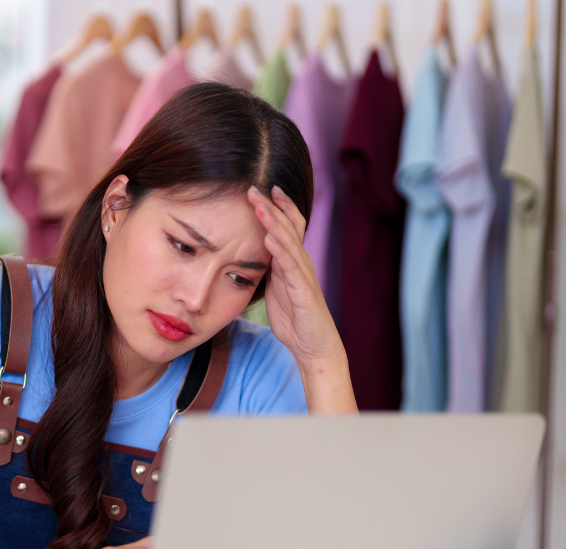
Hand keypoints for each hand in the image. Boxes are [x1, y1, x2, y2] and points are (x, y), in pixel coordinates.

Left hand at [246, 185, 341, 362]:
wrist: (314, 345)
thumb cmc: (294, 318)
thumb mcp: (275, 288)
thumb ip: (268, 269)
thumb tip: (251, 254)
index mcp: (292, 261)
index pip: (286, 226)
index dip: (276, 206)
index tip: (260, 188)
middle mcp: (300, 263)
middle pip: (288, 227)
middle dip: (272, 206)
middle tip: (255, 187)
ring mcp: (303, 275)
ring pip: (289, 242)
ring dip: (273, 222)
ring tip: (259, 205)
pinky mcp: (303, 291)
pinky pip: (290, 268)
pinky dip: (280, 251)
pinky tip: (269, 239)